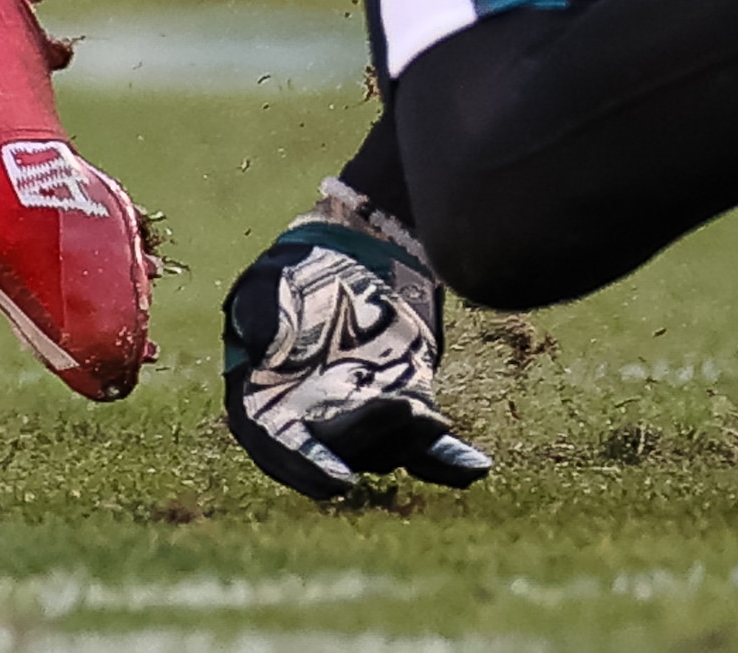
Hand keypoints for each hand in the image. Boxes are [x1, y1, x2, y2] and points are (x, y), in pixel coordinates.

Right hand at [221, 195, 496, 504]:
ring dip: (410, 438)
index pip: (282, 452)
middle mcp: (314, 425)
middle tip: (401, 406)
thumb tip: (263, 350)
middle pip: (343, 450)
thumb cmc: (294, 274)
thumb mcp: (269, 285)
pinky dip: (448, 461)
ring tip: (431, 414)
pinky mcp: (403, 410)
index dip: (309, 470)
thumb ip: (262, 315)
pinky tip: (475, 466)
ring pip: (387, 449)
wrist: (347, 256)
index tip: (339, 482)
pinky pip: (426, 450)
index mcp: (267, 406)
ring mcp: (362, 422)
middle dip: (373, 436)